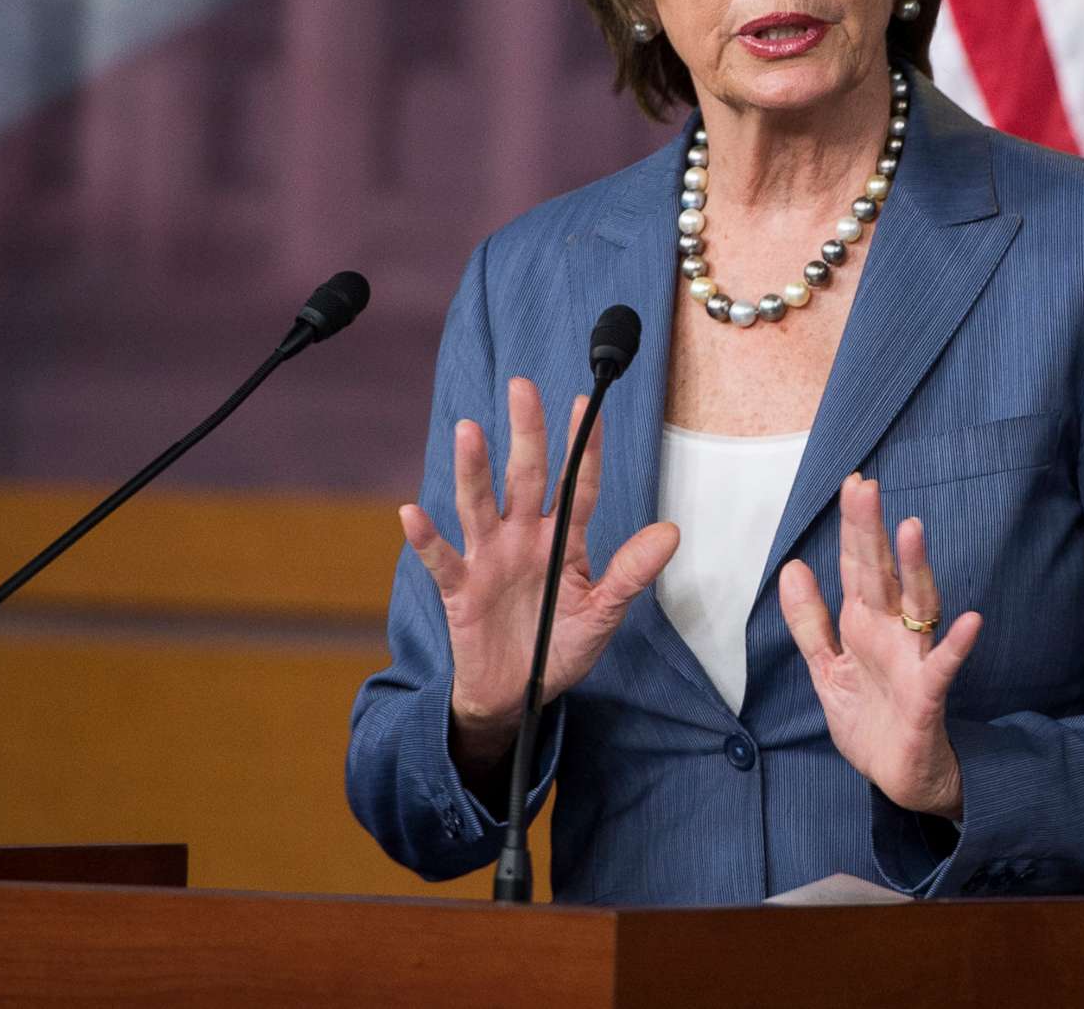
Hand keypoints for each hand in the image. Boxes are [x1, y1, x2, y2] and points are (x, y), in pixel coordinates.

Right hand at [400, 376, 679, 770]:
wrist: (517, 695)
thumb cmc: (558, 647)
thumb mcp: (603, 613)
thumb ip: (631, 573)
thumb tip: (671, 533)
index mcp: (561, 540)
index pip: (575, 485)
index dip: (582, 447)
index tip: (588, 405)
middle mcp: (523, 538)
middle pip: (524, 477)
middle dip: (525, 433)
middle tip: (522, 387)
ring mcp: (489, 559)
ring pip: (480, 504)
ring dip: (473, 469)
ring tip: (469, 430)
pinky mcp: (460, 589)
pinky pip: (441, 560)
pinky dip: (425, 539)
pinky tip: (412, 513)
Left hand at [778, 475, 982, 819]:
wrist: (900, 779)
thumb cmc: (870, 720)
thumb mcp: (827, 668)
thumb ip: (809, 621)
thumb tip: (792, 568)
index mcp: (864, 623)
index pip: (856, 566)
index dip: (852, 527)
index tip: (852, 483)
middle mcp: (891, 632)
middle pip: (881, 573)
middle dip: (871, 532)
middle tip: (866, 487)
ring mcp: (912, 660)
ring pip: (917, 605)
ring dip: (916, 568)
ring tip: (911, 529)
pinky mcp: (928, 695)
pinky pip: (943, 667)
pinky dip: (957, 645)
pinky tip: (971, 621)